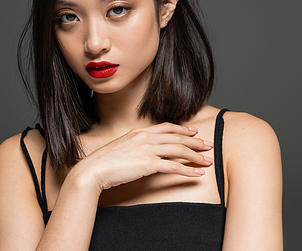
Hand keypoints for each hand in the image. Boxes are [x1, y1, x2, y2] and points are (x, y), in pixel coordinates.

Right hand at [72, 122, 213, 191]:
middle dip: (195, 142)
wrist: (93, 170)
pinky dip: (188, 170)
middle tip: (208, 145)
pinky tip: (197, 174)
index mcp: (139, 132)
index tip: (193, 132)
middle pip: (177, 137)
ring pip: (179, 150)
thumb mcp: (120, 148)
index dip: (182, 129)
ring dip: (196, 156)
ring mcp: (148, 150)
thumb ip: (134, 146)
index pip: (166, 127)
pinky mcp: (149, 164)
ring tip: (208, 161)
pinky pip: (174, 166)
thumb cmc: (103, 162)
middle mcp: (146, 137)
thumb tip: (142, 152)